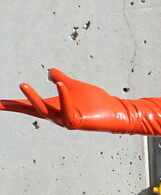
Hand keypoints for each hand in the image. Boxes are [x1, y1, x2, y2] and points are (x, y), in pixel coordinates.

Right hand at [0, 69, 131, 130]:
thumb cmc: (93, 101)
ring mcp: (64, 120)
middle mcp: (55, 116)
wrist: (113, 110)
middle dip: (15, 105)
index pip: (28, 106)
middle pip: (31, 110)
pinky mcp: (77, 122)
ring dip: (33, 98)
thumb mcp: (73, 86)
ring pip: (44, 110)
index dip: (12, 105)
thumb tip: (49, 72)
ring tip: (22, 84)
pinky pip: (67, 110)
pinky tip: (60, 84)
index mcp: (52, 107)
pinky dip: (63, 97)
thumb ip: (60, 79)